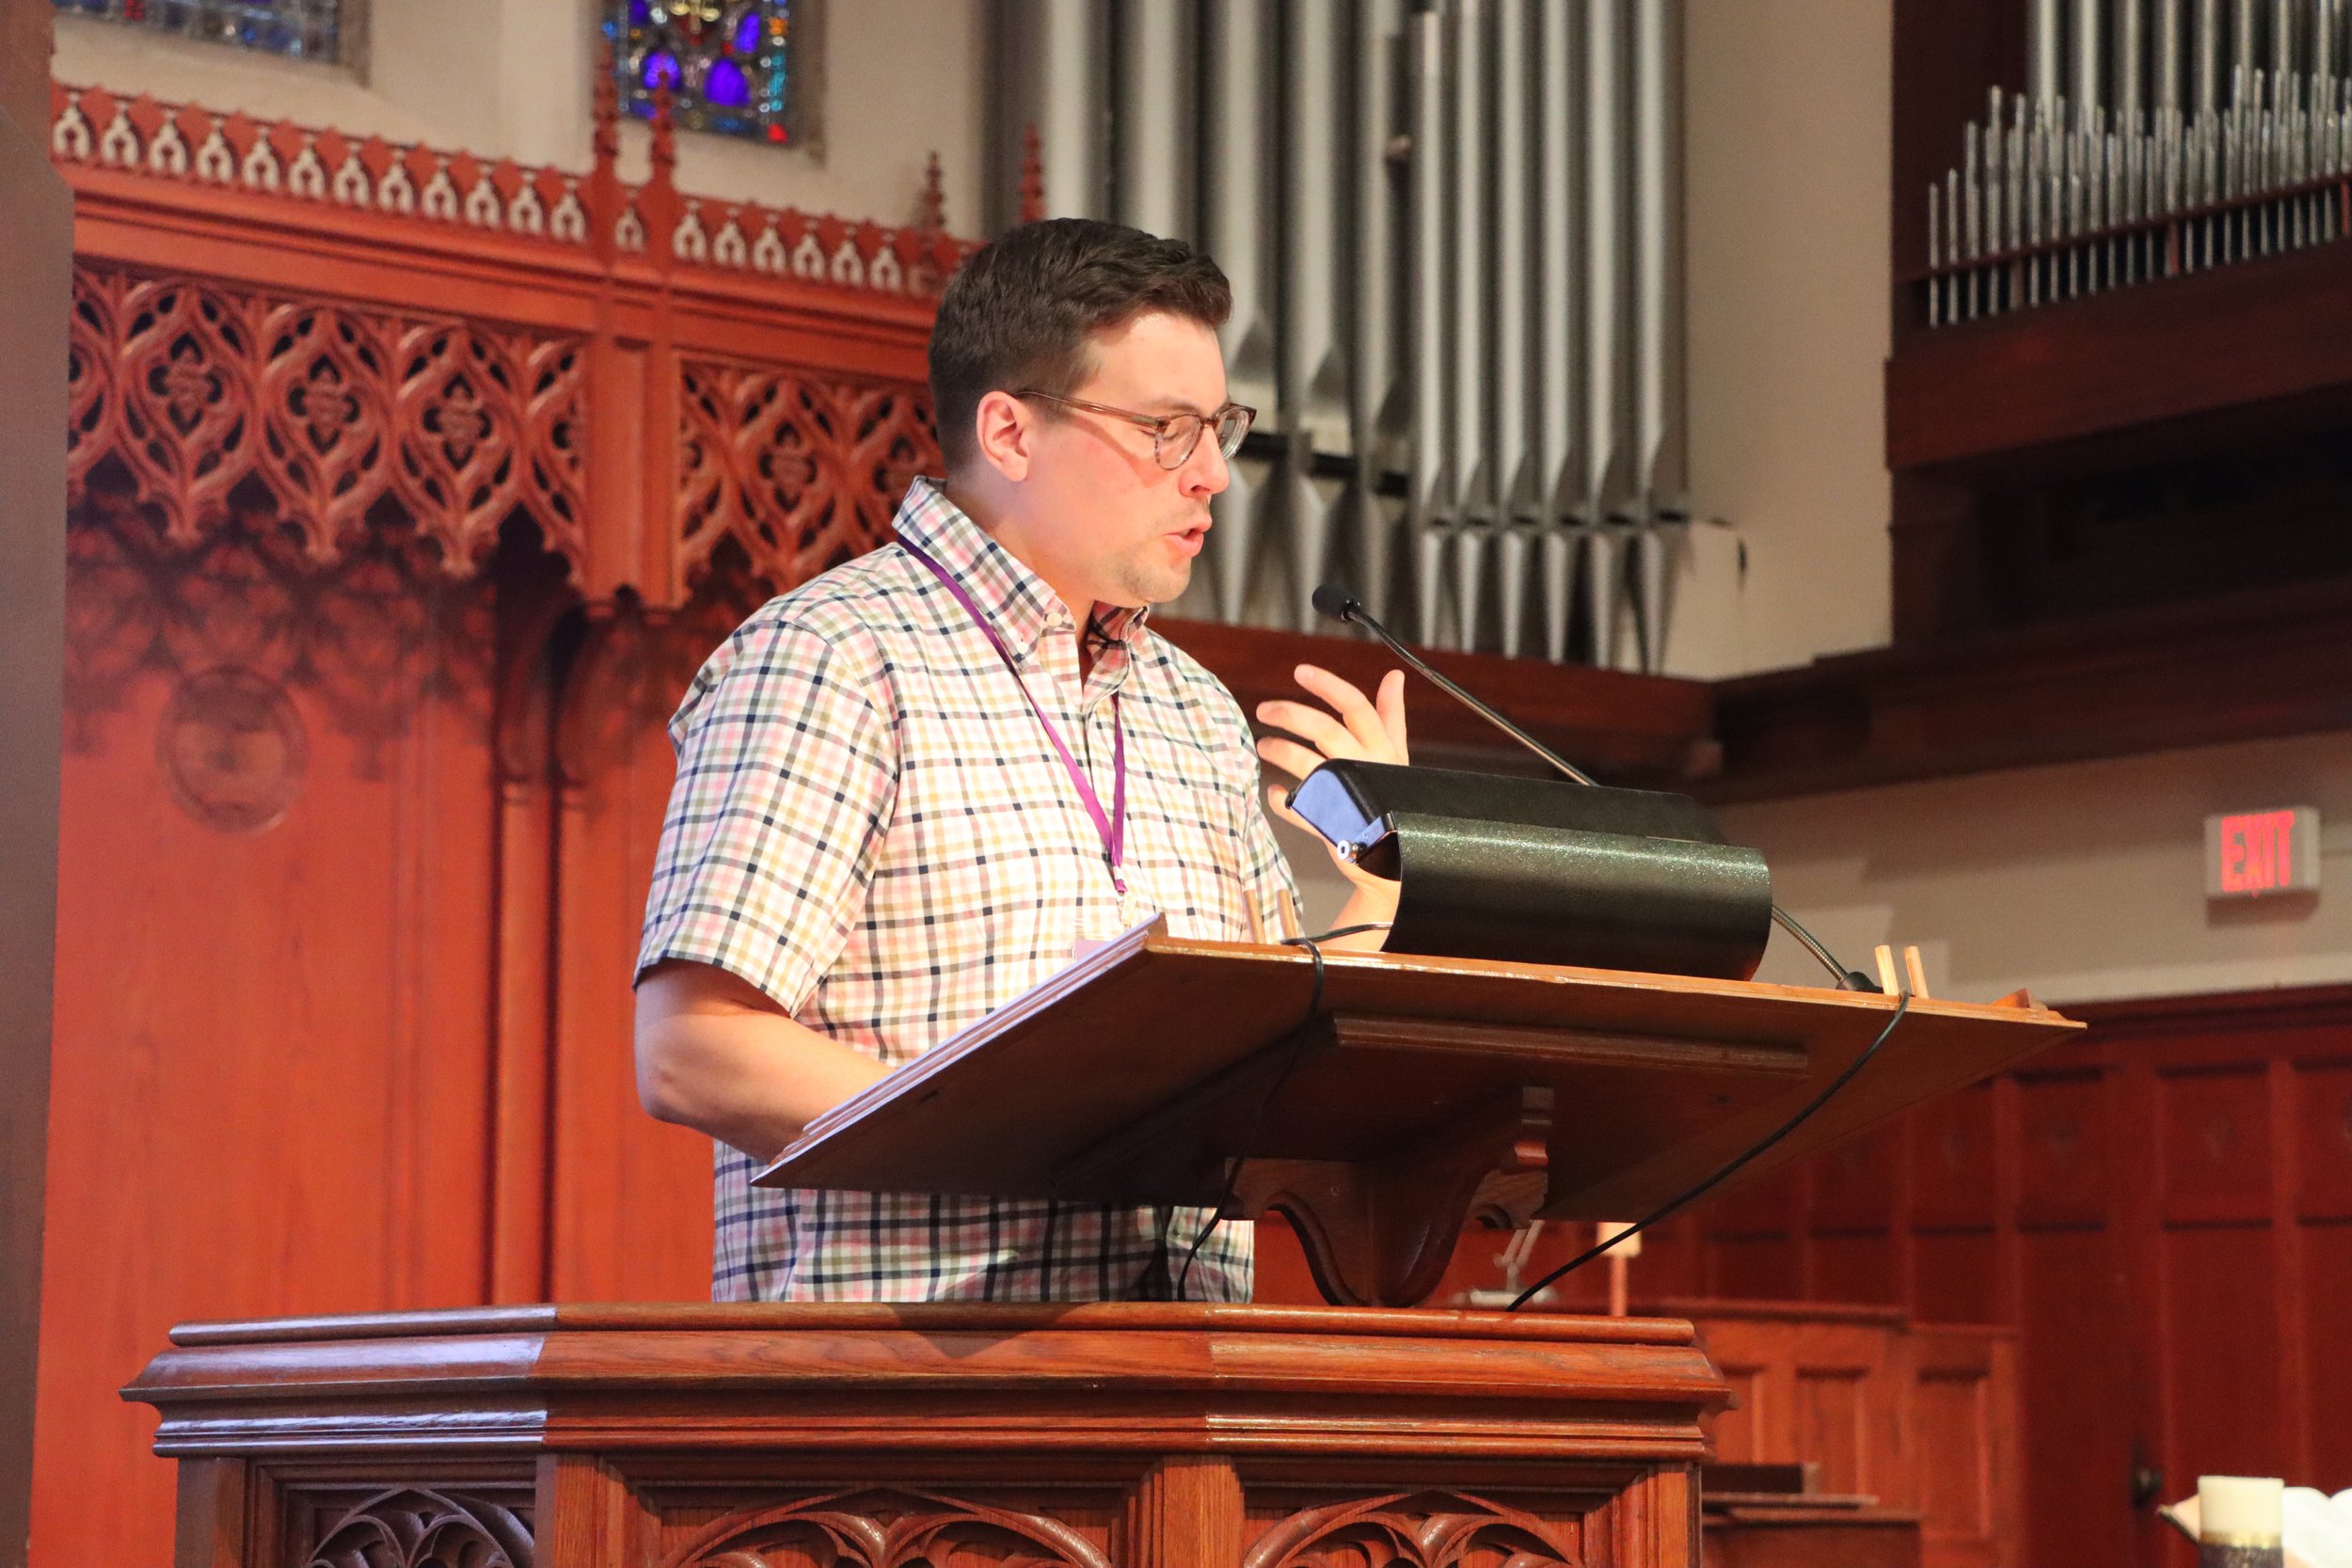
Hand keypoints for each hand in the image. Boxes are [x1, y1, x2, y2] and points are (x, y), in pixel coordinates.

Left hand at [1254, 663, 1408, 895]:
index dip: (1327, 685)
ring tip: (1262, 746)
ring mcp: (1350, 796)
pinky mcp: (1334, 826)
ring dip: (1280, 751)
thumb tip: (1394, 676)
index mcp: (1381, 748)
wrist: (1395, 862)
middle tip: (1264, 710)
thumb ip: (1391, 715)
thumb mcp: (1396, 755)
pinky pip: (1299, 810)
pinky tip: (1272, 795)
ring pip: (1309, 765)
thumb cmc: (1392, 799)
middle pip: (1324, 729)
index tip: (1300, 672)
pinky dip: (1280, 801)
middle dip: (1289, 714)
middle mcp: (1367, 767)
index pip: (1355, 706)